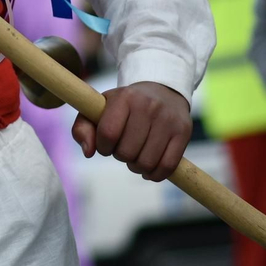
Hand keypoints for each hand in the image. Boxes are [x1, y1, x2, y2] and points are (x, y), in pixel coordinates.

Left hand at [72, 82, 190, 181]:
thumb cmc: (124, 105)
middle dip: (120, 156)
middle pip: (127, 152)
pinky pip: (167, 166)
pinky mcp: (184, 132)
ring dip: (136, 166)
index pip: (108, 133)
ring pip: (146, 162)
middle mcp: (148, 106)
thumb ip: (82, 128)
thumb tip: (88, 152)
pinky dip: (155, 174)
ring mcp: (168, 120)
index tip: (106, 145)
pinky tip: (149, 168)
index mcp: (125, 98)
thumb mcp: (99, 108)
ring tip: (135, 156)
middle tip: (123, 148)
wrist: (162, 90)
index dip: (103, 147)